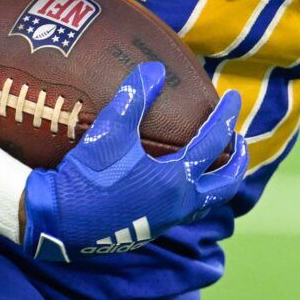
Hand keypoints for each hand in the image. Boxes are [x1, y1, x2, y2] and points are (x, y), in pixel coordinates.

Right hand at [21, 62, 247, 262]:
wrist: (59, 222)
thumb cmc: (88, 176)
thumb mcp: (110, 131)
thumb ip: (134, 97)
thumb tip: (155, 69)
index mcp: (177, 180)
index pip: (214, 143)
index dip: (226, 116)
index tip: (232, 97)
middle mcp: (178, 205)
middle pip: (225, 186)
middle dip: (238, 162)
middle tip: (239, 142)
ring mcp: (164, 221)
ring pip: (206, 203)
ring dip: (216, 182)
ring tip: (213, 165)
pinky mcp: (146, 230)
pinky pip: (183, 211)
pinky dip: (192, 194)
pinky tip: (173, 183)